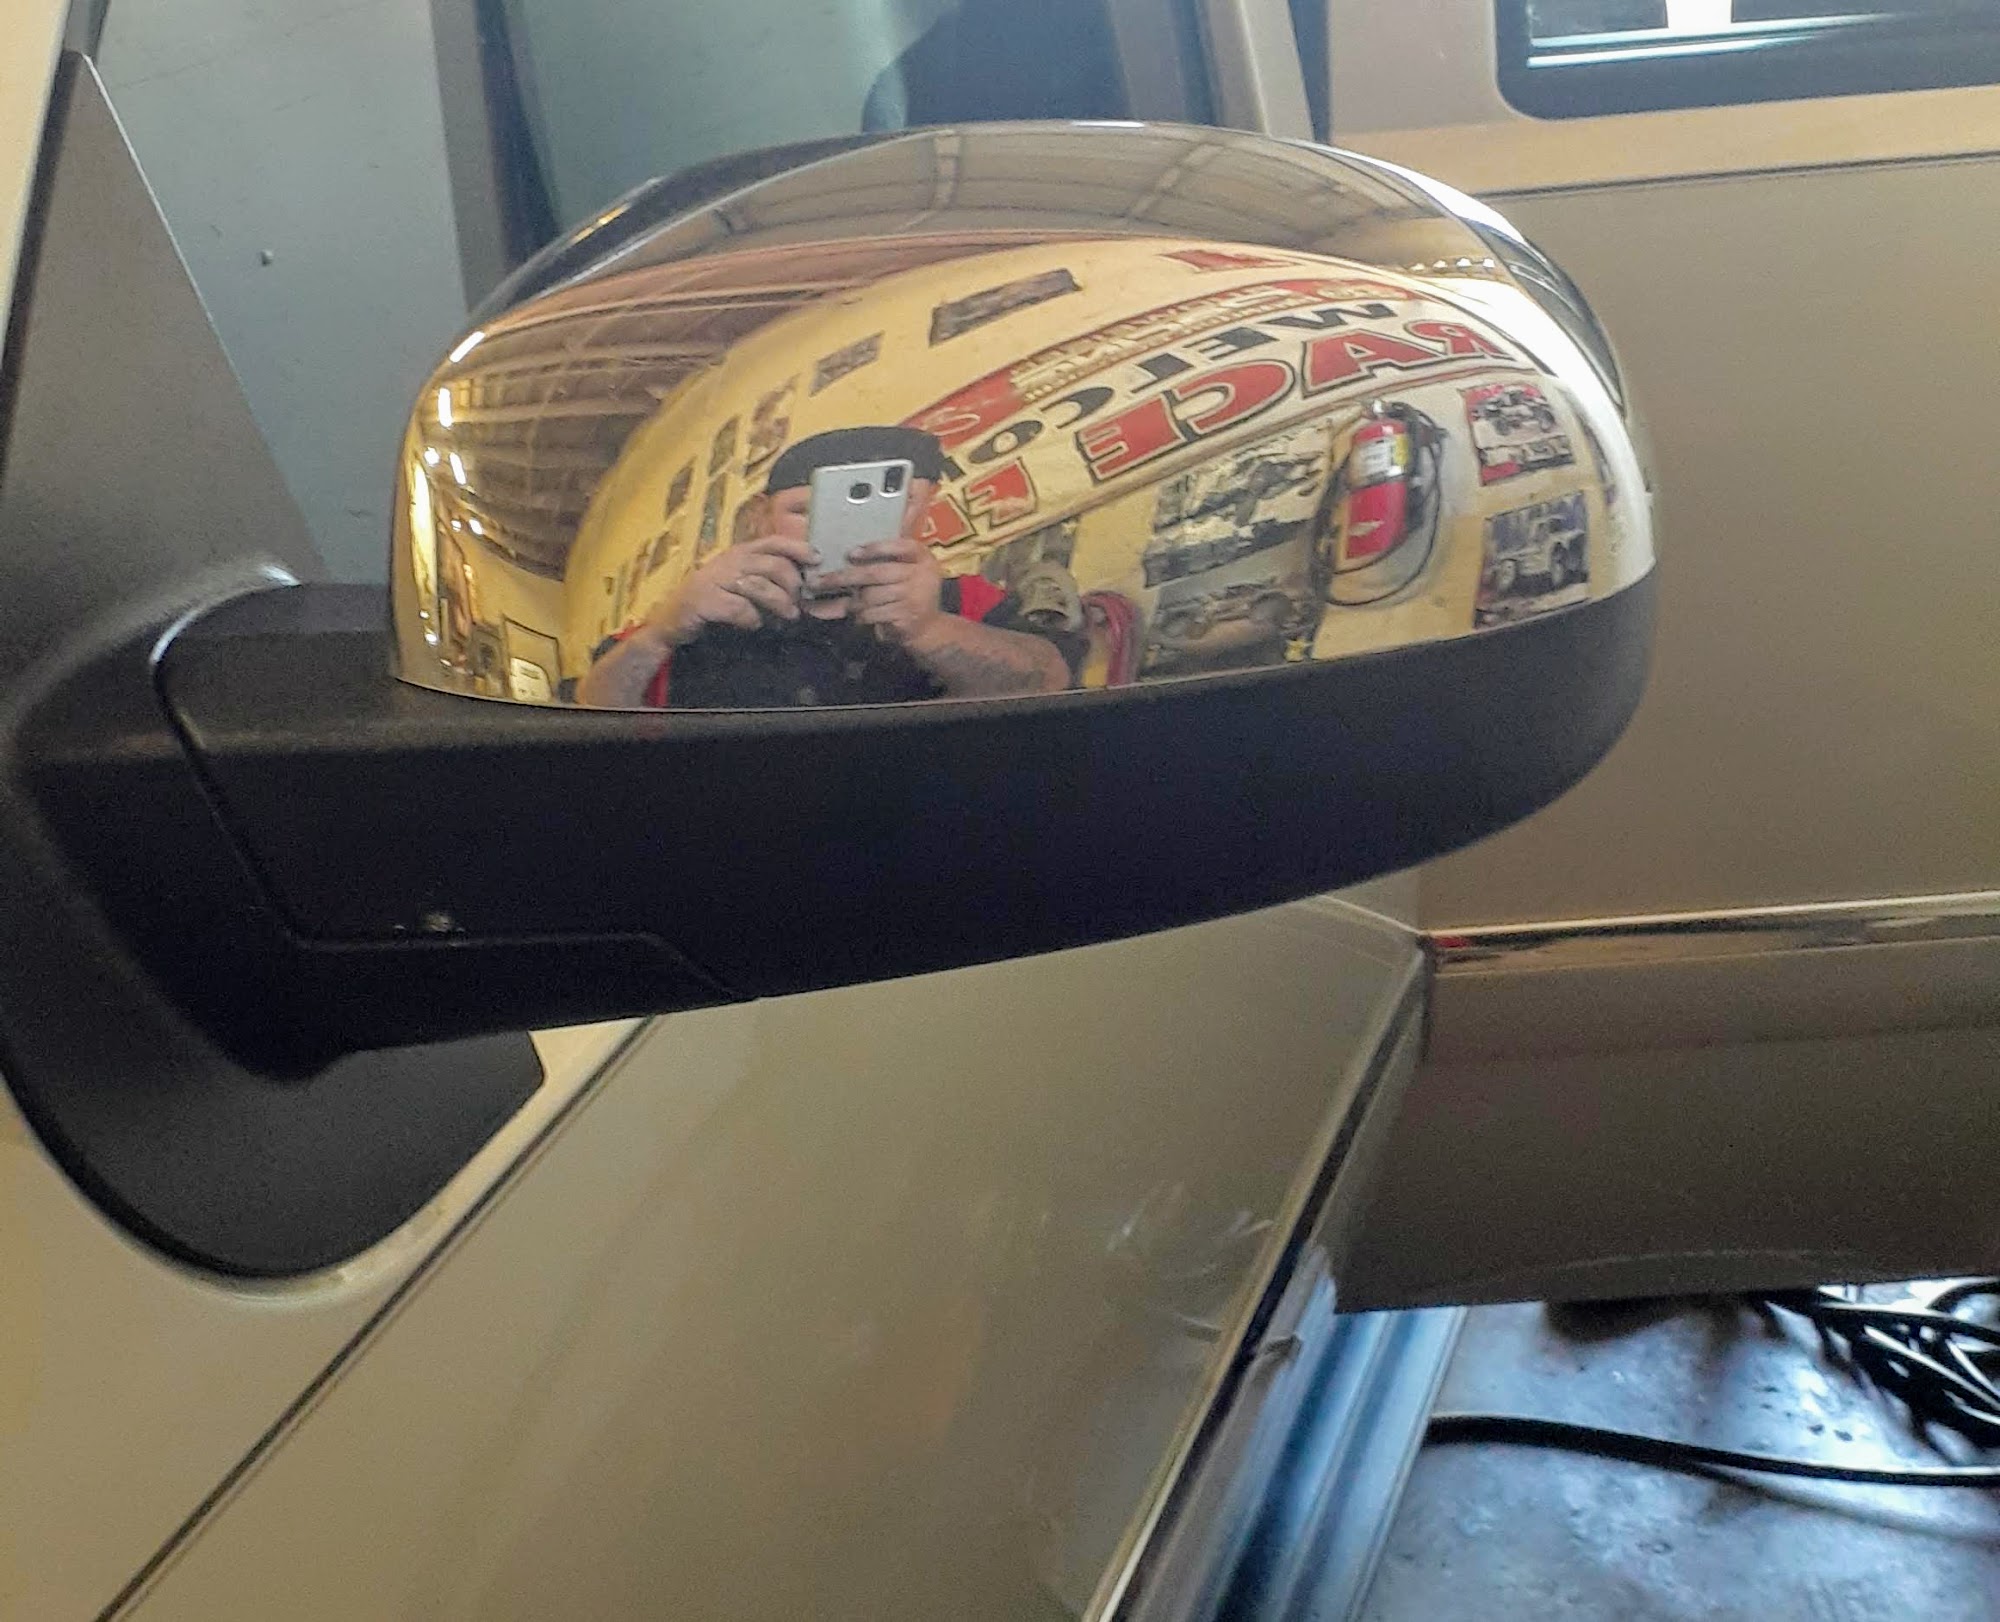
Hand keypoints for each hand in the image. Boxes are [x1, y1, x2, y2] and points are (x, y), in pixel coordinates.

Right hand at [647, 534, 815, 645]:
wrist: (670, 619)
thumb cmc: (711, 600)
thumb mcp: (738, 583)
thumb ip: (764, 578)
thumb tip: (800, 584)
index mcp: (739, 553)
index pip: (773, 542)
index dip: (798, 548)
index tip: (816, 560)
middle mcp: (729, 561)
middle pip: (774, 565)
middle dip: (793, 585)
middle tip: (799, 602)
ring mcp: (716, 579)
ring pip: (761, 586)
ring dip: (780, 603)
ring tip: (789, 616)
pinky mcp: (706, 600)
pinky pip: (741, 609)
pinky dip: (753, 620)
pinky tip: (753, 625)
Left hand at [818, 535, 945, 647]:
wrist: (929, 627)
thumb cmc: (909, 593)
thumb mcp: (904, 571)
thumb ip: (883, 559)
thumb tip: (847, 552)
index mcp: (921, 556)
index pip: (899, 545)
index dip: (874, 549)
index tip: (851, 553)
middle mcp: (921, 574)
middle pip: (875, 573)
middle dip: (843, 577)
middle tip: (817, 581)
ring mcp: (915, 596)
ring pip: (870, 596)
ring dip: (854, 602)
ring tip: (849, 604)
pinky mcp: (906, 617)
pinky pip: (873, 613)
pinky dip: (861, 616)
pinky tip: (860, 616)